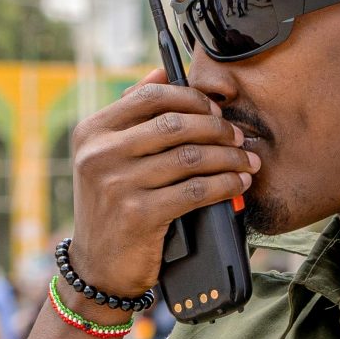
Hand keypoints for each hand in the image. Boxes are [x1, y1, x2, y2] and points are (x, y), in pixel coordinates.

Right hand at [65, 71, 257, 303]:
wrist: (99, 267)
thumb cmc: (111, 207)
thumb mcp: (107, 158)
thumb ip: (131, 116)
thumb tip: (161, 71)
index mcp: (92, 132)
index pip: (149, 97)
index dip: (190, 99)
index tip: (215, 110)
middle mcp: (100, 155)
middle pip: (174, 124)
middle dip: (216, 128)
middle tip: (238, 137)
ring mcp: (117, 184)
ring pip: (190, 157)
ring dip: (228, 158)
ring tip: (247, 162)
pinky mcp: (139, 214)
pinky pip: (195, 191)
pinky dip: (224, 185)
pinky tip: (238, 184)